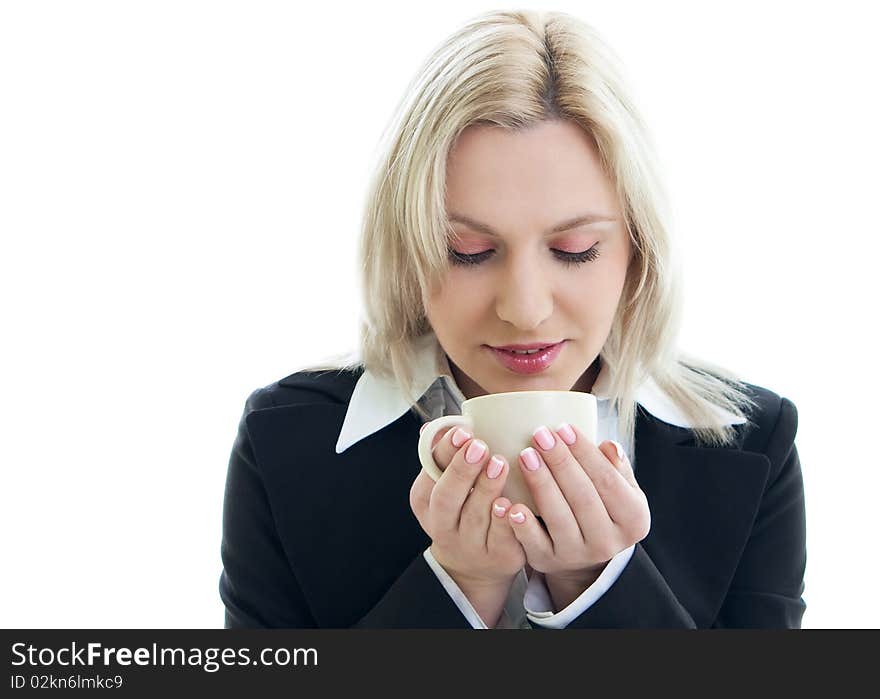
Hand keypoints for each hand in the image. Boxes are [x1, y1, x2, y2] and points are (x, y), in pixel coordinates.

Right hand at [410, 423, 525, 623]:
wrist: (475, 565)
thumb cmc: (462, 510)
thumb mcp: (446, 484)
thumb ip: (444, 455)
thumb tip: (438, 424)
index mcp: (426, 502)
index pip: (430, 474)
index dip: (445, 453)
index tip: (463, 431)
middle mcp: (444, 526)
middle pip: (447, 499)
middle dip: (462, 471)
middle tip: (480, 447)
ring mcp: (471, 545)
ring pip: (476, 517)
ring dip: (487, 489)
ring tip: (500, 464)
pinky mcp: (499, 557)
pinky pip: (503, 539)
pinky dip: (506, 521)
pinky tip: (513, 504)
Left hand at [506, 423, 650, 604]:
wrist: (583, 554)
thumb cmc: (601, 506)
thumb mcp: (620, 489)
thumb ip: (616, 468)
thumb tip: (609, 446)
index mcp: (634, 519)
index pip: (608, 481)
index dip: (585, 453)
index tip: (564, 428)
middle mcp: (608, 542)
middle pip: (582, 497)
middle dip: (560, 462)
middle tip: (540, 434)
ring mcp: (577, 555)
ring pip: (558, 517)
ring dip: (541, 484)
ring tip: (526, 455)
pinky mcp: (548, 561)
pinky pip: (534, 544)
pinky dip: (522, 525)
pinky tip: (510, 504)